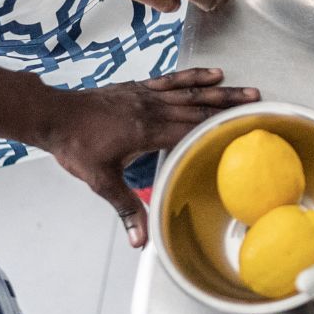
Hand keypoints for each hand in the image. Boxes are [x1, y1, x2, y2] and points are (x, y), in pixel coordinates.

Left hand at [45, 68, 260, 245]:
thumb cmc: (77, 147)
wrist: (54, 116)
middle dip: (230, 107)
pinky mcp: (139, 87)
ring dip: (220, 91)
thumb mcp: (101, 182)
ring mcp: (146, 95)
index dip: (218, 129)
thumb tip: (141, 241)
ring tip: (246, 90)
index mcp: (146, 131)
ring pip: (190, 91)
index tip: (244, 129)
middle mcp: (151, 109)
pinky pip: (172, 79)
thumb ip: (126, 209)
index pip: (190, 130)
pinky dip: (194, 76)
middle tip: (259, 104)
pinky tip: (212, 73)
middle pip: (198, 107)